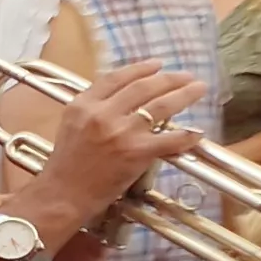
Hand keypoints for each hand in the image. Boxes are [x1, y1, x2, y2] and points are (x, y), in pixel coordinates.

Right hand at [22, 59, 203, 208]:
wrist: (62, 195)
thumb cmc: (65, 166)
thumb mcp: (71, 126)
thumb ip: (93, 109)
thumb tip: (122, 97)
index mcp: (83, 105)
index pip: (116, 78)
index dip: (141, 68)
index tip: (157, 65)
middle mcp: (102, 114)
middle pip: (143, 87)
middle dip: (170, 78)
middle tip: (187, 76)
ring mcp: (121, 132)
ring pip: (161, 106)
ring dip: (184, 95)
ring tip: (198, 89)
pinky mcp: (136, 152)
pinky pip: (170, 139)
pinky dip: (186, 136)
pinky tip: (196, 133)